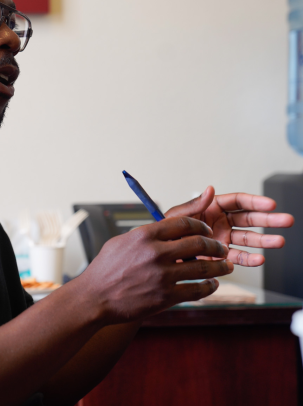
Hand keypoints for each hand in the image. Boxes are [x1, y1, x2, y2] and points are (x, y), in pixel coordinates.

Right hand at [84, 217, 231, 322]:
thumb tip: (165, 227)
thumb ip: (145, 234)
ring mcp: (162, 276)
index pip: (183, 223)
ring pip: (203, 267)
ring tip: (226, 266)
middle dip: (216, 246)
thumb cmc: (106, 269)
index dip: (200, 226)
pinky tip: (212, 284)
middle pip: (198, 243)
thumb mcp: (121, 242)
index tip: (207, 231)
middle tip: (221, 249)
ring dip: (220, 266)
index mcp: (144, 235)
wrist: (95, 297)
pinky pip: (197, 290)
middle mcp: (155, 253)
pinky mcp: (166, 297)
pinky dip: (210, 287)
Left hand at [164, 187, 293, 266]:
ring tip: (280, 242)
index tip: (271, 204)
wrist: (161, 254)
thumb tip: (209, 188)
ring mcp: (223, 239)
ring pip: (248, 238)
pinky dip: (249, 259)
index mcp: (212, 208)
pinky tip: (259, 259)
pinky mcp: (221, 256)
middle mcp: (221, 222)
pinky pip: (238, 257)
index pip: (238, 201)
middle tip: (287, 220)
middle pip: (249, 219)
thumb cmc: (166, 230)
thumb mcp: (177, 216)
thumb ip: (195, 205)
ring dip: (264, 241)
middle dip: (269, 220)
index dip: (255, 202)